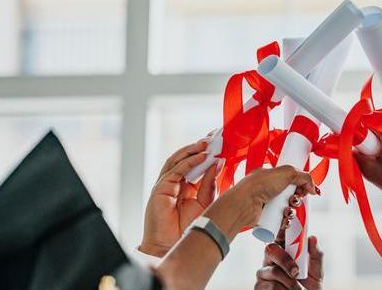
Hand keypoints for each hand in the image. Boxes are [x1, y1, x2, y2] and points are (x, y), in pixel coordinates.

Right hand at [140, 139, 217, 256]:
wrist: (171, 245)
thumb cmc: (187, 228)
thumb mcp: (205, 202)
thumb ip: (210, 184)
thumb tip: (218, 164)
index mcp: (186, 186)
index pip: (196, 164)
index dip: (207, 153)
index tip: (220, 143)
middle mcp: (175, 183)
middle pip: (186, 159)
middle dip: (199, 147)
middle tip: (214, 137)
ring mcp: (166, 184)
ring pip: (178, 160)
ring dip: (193, 150)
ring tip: (208, 143)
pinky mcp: (160, 188)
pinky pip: (175, 170)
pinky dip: (188, 162)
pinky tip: (201, 157)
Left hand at [203, 166, 317, 239]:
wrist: (244, 203)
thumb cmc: (259, 185)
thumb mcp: (286, 172)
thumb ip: (304, 176)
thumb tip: (314, 187)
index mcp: (272, 176)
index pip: (292, 180)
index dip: (301, 185)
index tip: (305, 188)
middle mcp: (270, 190)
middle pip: (293, 195)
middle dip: (297, 199)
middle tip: (294, 199)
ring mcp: (268, 204)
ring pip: (289, 209)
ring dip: (292, 211)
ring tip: (287, 210)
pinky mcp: (267, 217)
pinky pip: (283, 220)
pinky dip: (286, 221)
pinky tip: (284, 219)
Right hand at [255, 197, 323, 289]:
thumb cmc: (308, 288)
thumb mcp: (317, 272)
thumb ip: (316, 255)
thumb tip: (313, 237)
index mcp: (284, 251)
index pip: (279, 235)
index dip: (281, 226)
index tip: (287, 220)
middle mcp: (271, 260)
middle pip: (270, 249)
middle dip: (284, 259)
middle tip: (296, 272)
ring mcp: (263, 273)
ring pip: (271, 269)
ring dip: (287, 280)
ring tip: (296, 288)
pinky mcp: (258, 286)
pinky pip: (268, 284)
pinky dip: (282, 289)